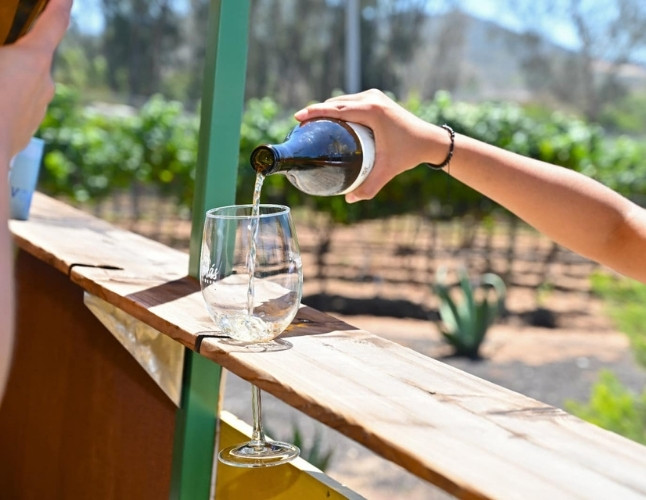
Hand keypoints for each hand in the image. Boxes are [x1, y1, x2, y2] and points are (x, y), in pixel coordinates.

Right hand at [0, 0, 71, 163]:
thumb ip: (3, 48)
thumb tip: (7, 53)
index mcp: (32, 59)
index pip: (54, 21)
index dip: (60, 4)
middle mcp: (44, 82)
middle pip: (34, 53)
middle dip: (18, 45)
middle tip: (5, 45)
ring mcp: (38, 109)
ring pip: (22, 81)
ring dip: (7, 76)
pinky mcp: (26, 129)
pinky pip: (15, 104)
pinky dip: (3, 98)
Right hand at [294, 89, 447, 202]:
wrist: (430, 140)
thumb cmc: (409, 154)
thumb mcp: (387, 170)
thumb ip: (369, 187)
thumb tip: (349, 200)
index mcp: (372, 111)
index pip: (336, 109)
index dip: (314, 111)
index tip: (297, 117)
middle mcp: (371, 99)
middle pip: (336, 103)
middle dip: (316, 111)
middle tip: (301, 125)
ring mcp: (375, 96)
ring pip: (343, 100)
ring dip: (327, 109)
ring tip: (311, 122)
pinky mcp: (377, 99)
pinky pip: (351, 102)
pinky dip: (338, 109)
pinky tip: (330, 120)